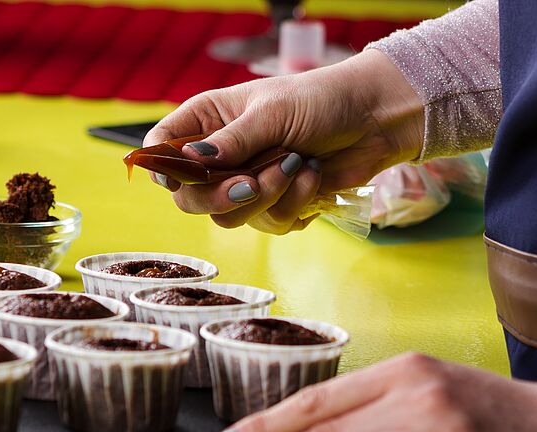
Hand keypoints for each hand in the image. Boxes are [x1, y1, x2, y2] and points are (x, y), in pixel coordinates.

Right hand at [144, 49, 422, 233]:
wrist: (375, 120)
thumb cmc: (322, 100)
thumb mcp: (273, 113)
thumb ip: (232, 141)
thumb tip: (191, 162)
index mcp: (208, 122)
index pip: (161, 150)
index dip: (164, 169)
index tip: (184, 178)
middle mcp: (221, 157)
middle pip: (190, 198)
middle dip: (223, 195)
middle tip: (252, 183)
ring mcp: (246, 184)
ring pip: (230, 218)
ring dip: (269, 197)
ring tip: (300, 165)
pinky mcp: (275, 206)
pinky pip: (269, 226)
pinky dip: (295, 205)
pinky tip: (314, 177)